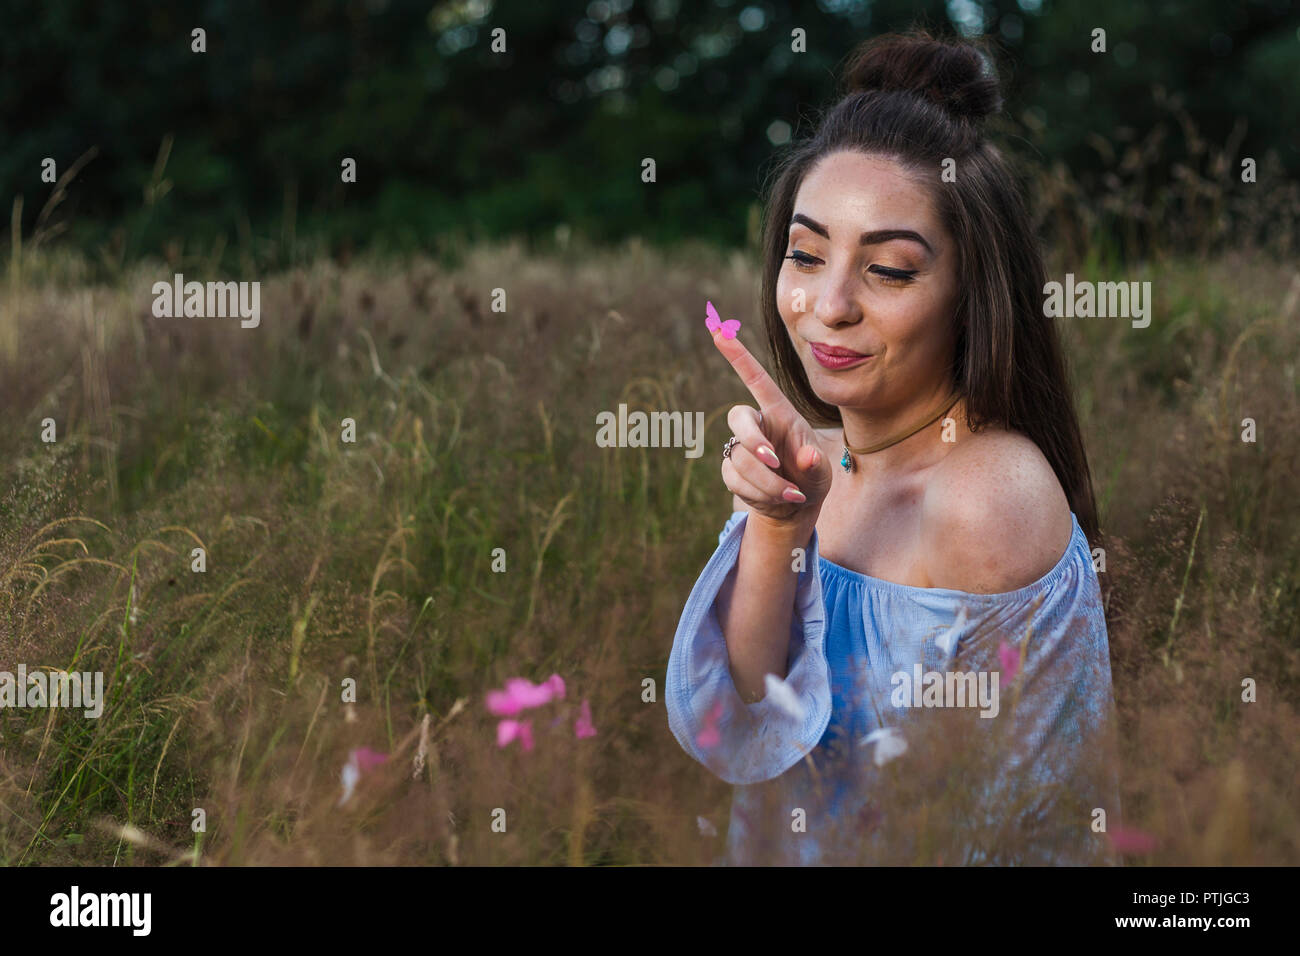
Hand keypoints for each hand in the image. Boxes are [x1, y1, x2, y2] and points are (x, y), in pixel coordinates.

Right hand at [713, 327, 832, 525]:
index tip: (719, 331)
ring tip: (792, 494)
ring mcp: (739, 447)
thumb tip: (807, 458)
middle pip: (738, 417)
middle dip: (754, 440)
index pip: (755, 379)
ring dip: (767, 481)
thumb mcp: (822, 471)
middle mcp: (757, 425)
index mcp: (779, 413)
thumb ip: (815, 464)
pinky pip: (735, 478)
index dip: (738, 356)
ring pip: (740, 458)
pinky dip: (758, 493)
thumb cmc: (811, 476)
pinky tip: (778, 498)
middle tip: (775, 462)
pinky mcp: (731, 470)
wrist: (796, 505)